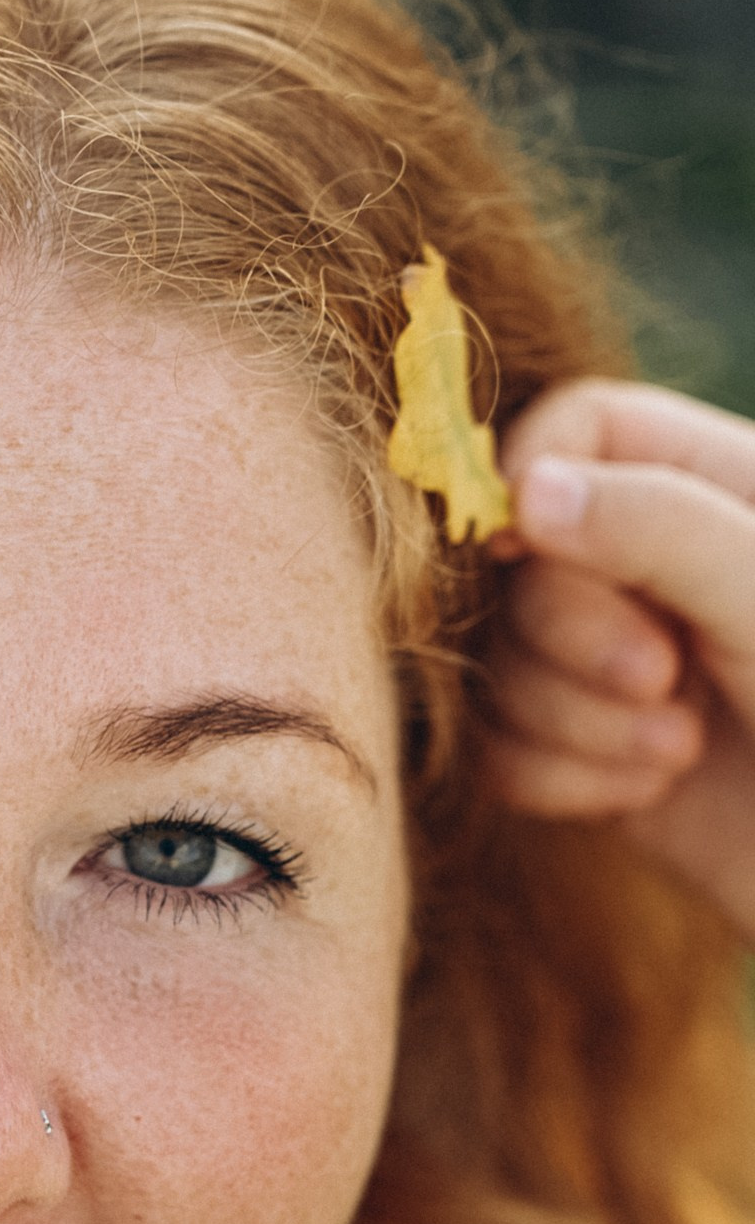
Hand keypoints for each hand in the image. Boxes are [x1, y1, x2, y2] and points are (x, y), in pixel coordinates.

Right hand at [488, 379, 754, 941]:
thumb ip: (658, 527)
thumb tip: (522, 490)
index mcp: (722, 490)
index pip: (582, 427)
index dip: (530, 475)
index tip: (518, 543)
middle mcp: (661, 569)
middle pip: (524, 556)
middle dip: (571, 632)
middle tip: (660, 679)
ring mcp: (619, 663)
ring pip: (505, 658)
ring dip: (572, 717)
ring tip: (676, 751)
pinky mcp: (592, 754)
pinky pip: (501, 745)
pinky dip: (556, 777)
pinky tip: (640, 797)